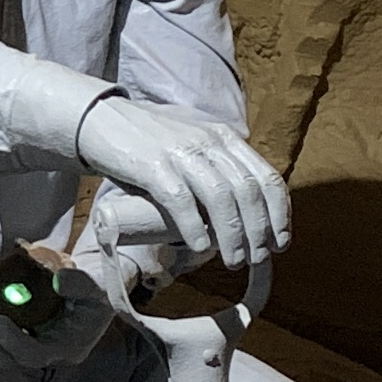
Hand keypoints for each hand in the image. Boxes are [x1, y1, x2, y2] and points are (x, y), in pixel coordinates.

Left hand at [0, 243, 122, 373]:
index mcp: (69, 347)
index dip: (13, 343)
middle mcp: (50, 352)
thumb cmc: (100, 284)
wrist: (96, 282)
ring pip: (1, 351)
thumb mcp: (99, 282)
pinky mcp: (25, 333)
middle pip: (11, 359)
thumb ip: (81, 283)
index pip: (35, 356)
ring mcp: (36, 344)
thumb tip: (59, 280)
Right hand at [72, 96, 288, 272]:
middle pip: (247, 190)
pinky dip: (194, 227)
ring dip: (232, 234)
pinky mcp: (152, 165)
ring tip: (234, 261)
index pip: (265, 176)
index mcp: (223, 138)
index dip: (278, 213)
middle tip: (258, 258)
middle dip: (258, 229)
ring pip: (220, 196)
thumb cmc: (147, 142)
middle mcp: (207, 141)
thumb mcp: (191, 148)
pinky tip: (201, 247)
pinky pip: (181, 200)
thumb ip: (215, 169)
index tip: (280, 241)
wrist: (101, 120)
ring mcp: (180, 152)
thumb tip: (238, 212)